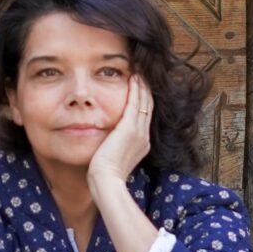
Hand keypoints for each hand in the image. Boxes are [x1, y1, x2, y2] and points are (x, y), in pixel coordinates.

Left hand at [89, 71, 152, 185]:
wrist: (106, 181)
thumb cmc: (104, 174)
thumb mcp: (113, 157)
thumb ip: (114, 146)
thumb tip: (107, 142)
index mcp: (141, 143)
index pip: (145, 116)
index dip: (144, 100)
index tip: (140, 86)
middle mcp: (144, 136)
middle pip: (148, 106)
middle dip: (146, 89)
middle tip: (142, 72)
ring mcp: (139, 131)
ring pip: (144, 101)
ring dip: (142, 84)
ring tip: (139, 70)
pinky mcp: (130, 128)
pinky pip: (135, 102)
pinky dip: (136, 88)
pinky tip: (134, 76)